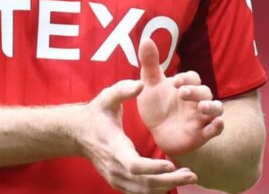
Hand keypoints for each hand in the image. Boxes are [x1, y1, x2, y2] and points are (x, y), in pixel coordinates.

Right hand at [79, 78, 198, 193]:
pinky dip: (156, 190)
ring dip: (166, 186)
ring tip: (188, 177)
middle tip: (191, 174)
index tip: (171, 164)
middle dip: (169, 180)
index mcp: (114, 147)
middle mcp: (115, 167)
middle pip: (143, 183)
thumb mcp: (107, 97)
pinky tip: (173, 182)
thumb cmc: (96, 114)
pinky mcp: (118, 182)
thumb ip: (123, 89)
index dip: (153, 168)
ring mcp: (115, 178)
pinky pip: (138, 192)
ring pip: (143, 190)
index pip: (134, 165)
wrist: (77, 133)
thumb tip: (140, 84)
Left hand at [136, 38, 224, 156]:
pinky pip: (215, 129)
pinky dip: (218, 126)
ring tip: (202, 107)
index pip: (193, 78)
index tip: (173, 82)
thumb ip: (150, 62)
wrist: (155, 133)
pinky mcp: (201, 134)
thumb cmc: (156, 106)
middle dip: (195, 91)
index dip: (186, 78)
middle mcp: (197, 100)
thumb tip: (146, 38)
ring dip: (212, 107)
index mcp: (187, 86)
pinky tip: (217, 123)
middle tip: (182, 93)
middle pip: (205, 92)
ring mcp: (201, 117)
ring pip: (216, 108)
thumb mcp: (150, 84)